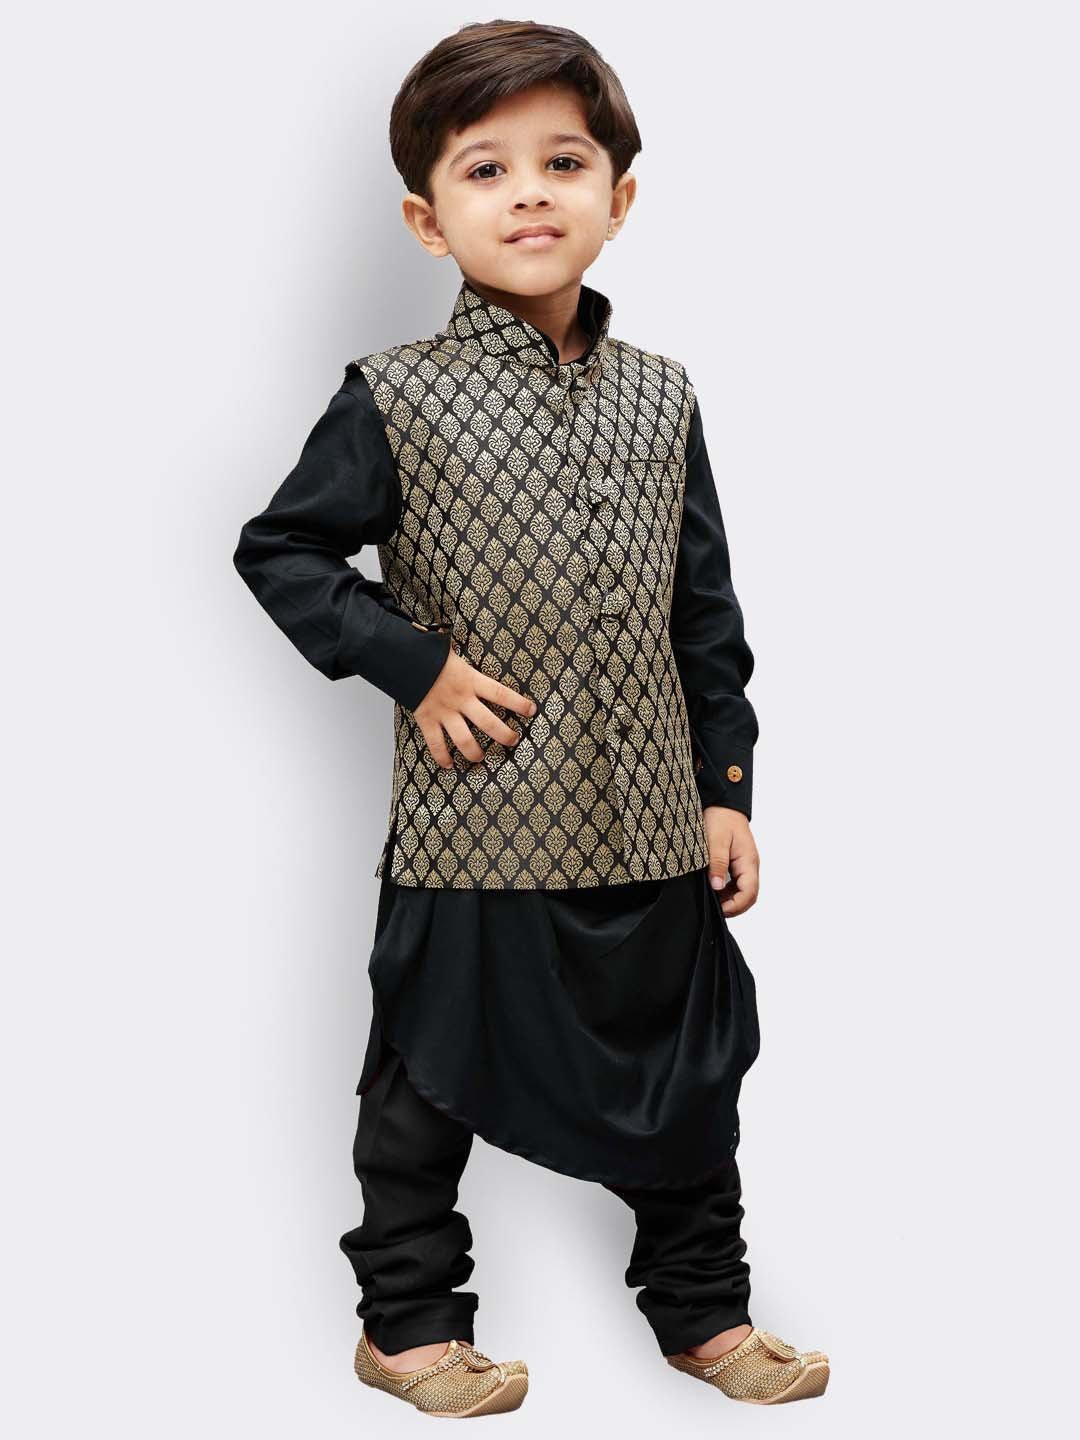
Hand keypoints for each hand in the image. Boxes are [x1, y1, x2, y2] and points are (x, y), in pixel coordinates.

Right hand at [414, 647, 536, 767]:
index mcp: (470, 679)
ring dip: (475, 753)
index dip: (518, 703)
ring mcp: (443, 711)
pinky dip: (442, 757)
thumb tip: (478, 655)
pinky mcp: (426, 719)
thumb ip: (468, 664)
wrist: (401, 657)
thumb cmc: (430, 654)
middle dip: (504, 735)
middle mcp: (460, 698)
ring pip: (464, 740)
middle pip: (488, 723)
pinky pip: (436, 744)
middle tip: (513, 741)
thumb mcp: (454, 655)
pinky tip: (449, 765)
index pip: (500, 694)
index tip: (532, 710)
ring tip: (481, 758)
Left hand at [703, 805, 758, 916]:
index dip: (736, 906)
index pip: (749, 892)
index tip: (719, 909)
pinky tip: (715, 890)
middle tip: (715, 909)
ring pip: (744, 891)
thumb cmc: (720, 818)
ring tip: (713, 901)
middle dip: (734, 906)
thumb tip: (717, 886)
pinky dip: (728, 891)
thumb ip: (717, 864)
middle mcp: (751, 865)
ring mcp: (746, 865)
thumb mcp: (715, 841)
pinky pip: (738, 883)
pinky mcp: (739, 863)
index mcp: (748, 861)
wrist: (723, 804)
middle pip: (749, 895)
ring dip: (731, 899)